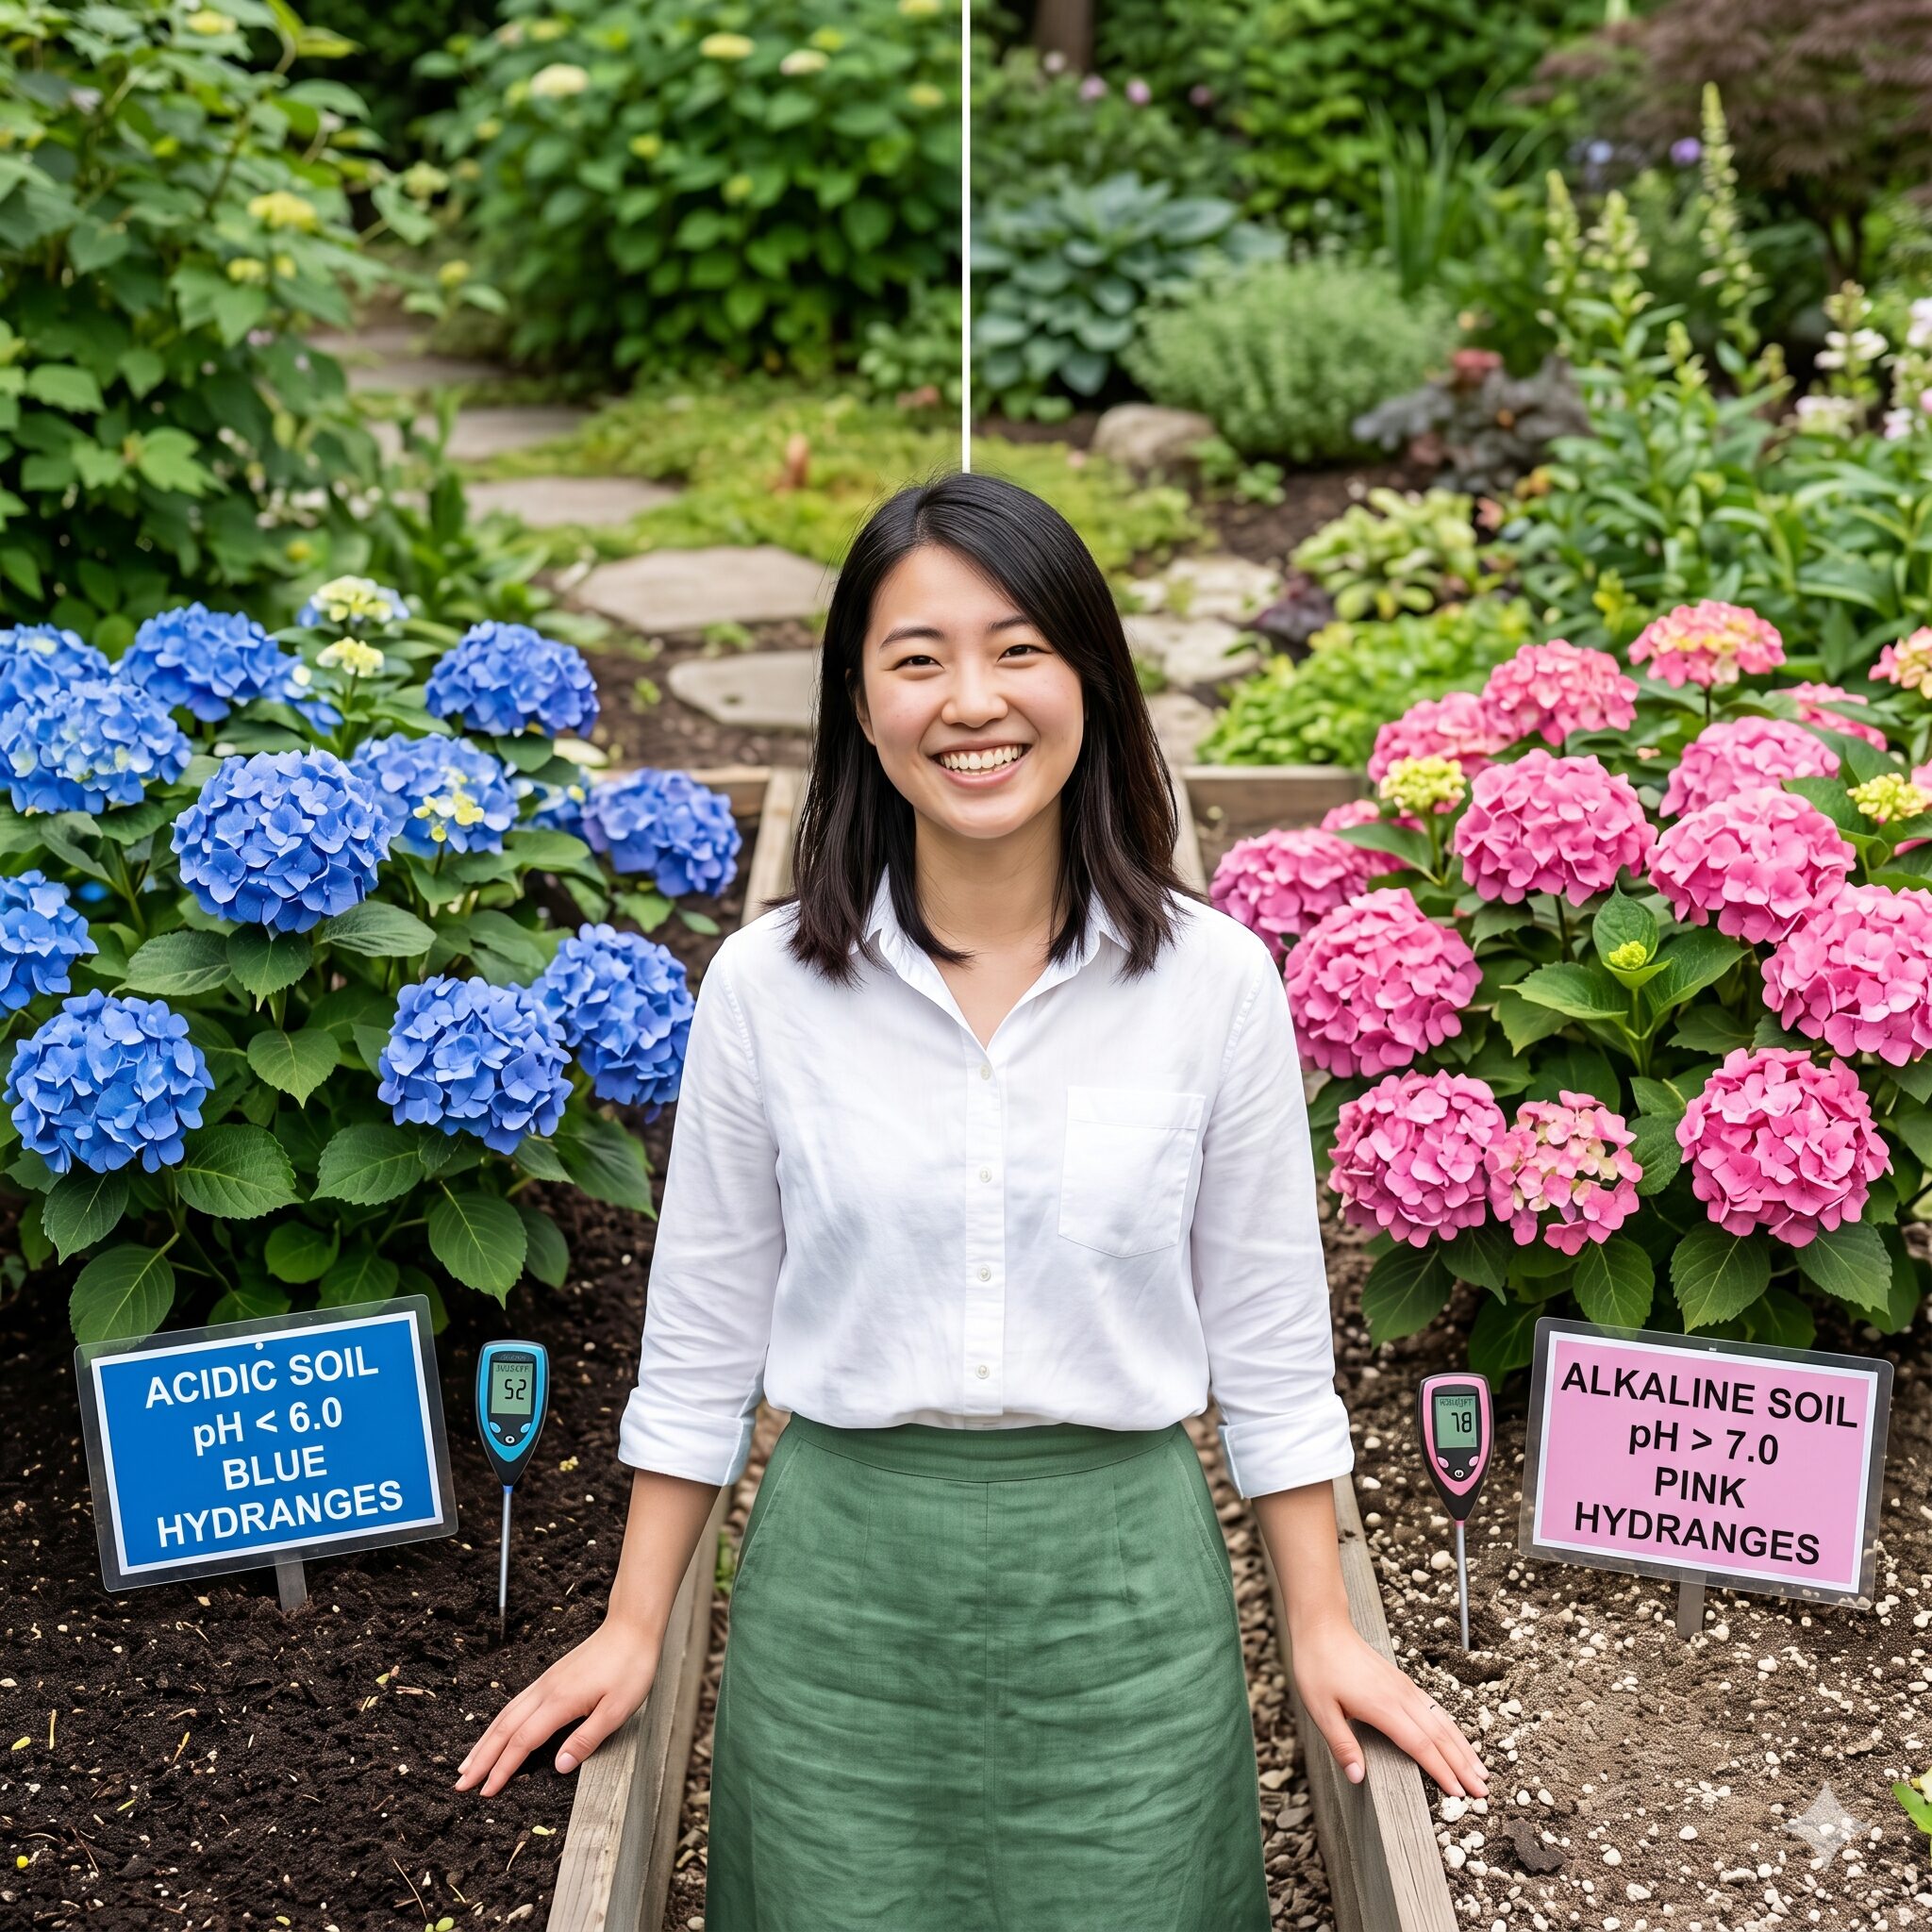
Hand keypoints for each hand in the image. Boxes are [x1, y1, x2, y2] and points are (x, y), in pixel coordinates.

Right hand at [452, 1617, 661, 1797]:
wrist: (631, 1627)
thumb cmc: (630, 1666)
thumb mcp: (618, 1709)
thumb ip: (587, 1739)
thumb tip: (559, 1766)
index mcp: (560, 1702)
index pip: (522, 1742)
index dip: (502, 1769)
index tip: (486, 1791)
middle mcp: (545, 1691)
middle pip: (504, 1729)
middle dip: (481, 1759)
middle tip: (460, 1784)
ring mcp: (546, 1682)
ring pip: (506, 1714)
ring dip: (484, 1741)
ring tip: (467, 1763)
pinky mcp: (551, 1677)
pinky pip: (516, 1703)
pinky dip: (499, 1722)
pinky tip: (497, 1730)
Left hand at [1289, 1615, 1487, 1797]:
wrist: (1324, 1627)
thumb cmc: (1318, 1666)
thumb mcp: (1320, 1709)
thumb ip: (1341, 1744)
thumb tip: (1357, 1776)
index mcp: (1382, 1707)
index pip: (1420, 1745)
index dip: (1441, 1771)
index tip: (1459, 1793)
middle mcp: (1401, 1697)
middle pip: (1440, 1736)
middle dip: (1463, 1766)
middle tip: (1482, 1791)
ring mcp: (1405, 1688)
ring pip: (1443, 1721)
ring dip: (1463, 1747)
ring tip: (1481, 1770)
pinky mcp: (1404, 1682)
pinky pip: (1435, 1707)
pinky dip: (1452, 1727)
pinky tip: (1458, 1739)